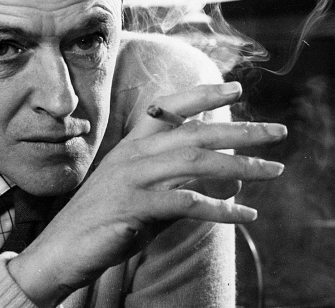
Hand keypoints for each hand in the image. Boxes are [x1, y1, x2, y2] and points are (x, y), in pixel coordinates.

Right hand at [7, 82, 286, 306]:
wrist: (60, 250)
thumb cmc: (102, 222)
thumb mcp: (141, 195)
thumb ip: (174, 183)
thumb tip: (220, 181)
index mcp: (130, 147)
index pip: (167, 109)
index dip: (202, 95)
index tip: (236, 87)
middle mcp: (131, 157)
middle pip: (192, 133)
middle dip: (240, 130)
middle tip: (278, 131)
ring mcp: (130, 180)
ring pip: (194, 162)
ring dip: (241, 166)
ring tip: (274, 170)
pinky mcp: (132, 208)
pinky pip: (186, 204)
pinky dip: (221, 210)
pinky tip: (245, 216)